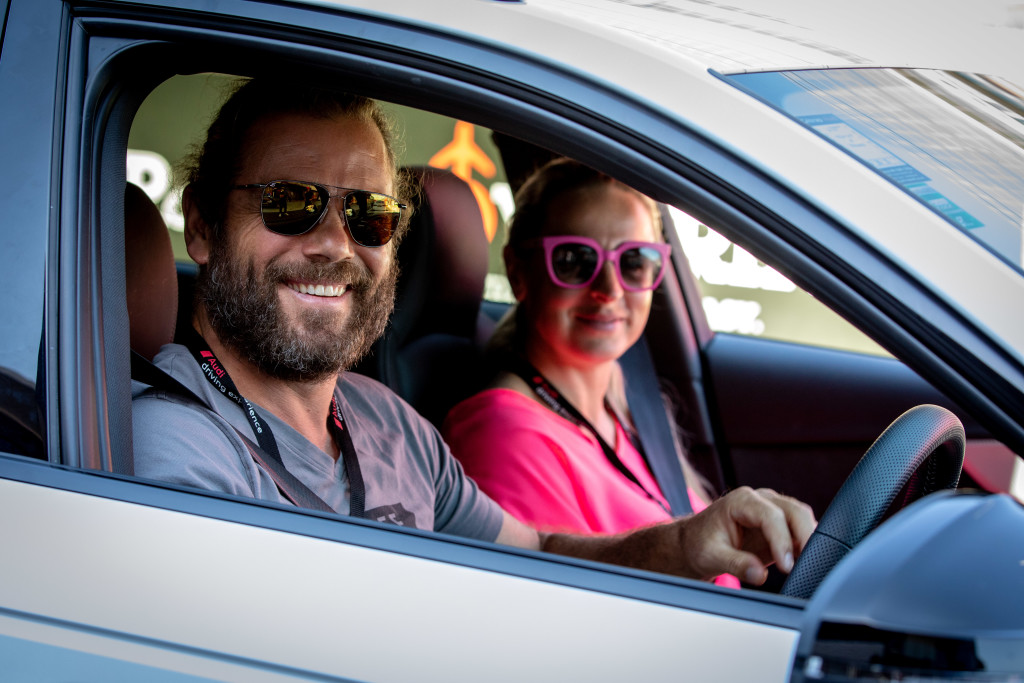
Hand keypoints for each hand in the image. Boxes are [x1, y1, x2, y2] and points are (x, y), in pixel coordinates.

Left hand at [680, 487, 815, 584]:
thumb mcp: (711, 556)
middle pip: (794, 512)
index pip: (771, 516)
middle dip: (804, 537)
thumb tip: (759, 574)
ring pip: (802, 518)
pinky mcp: (780, 525)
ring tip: (806, 565)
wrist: (696, 541)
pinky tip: (804, 562)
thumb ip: (735, 564)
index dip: (782, 541)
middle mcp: (760, 500)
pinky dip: (806, 544)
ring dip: (808, 540)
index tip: (786, 565)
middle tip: (804, 566)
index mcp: (741, 501)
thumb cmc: (700, 543)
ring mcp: (772, 509)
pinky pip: (800, 530)